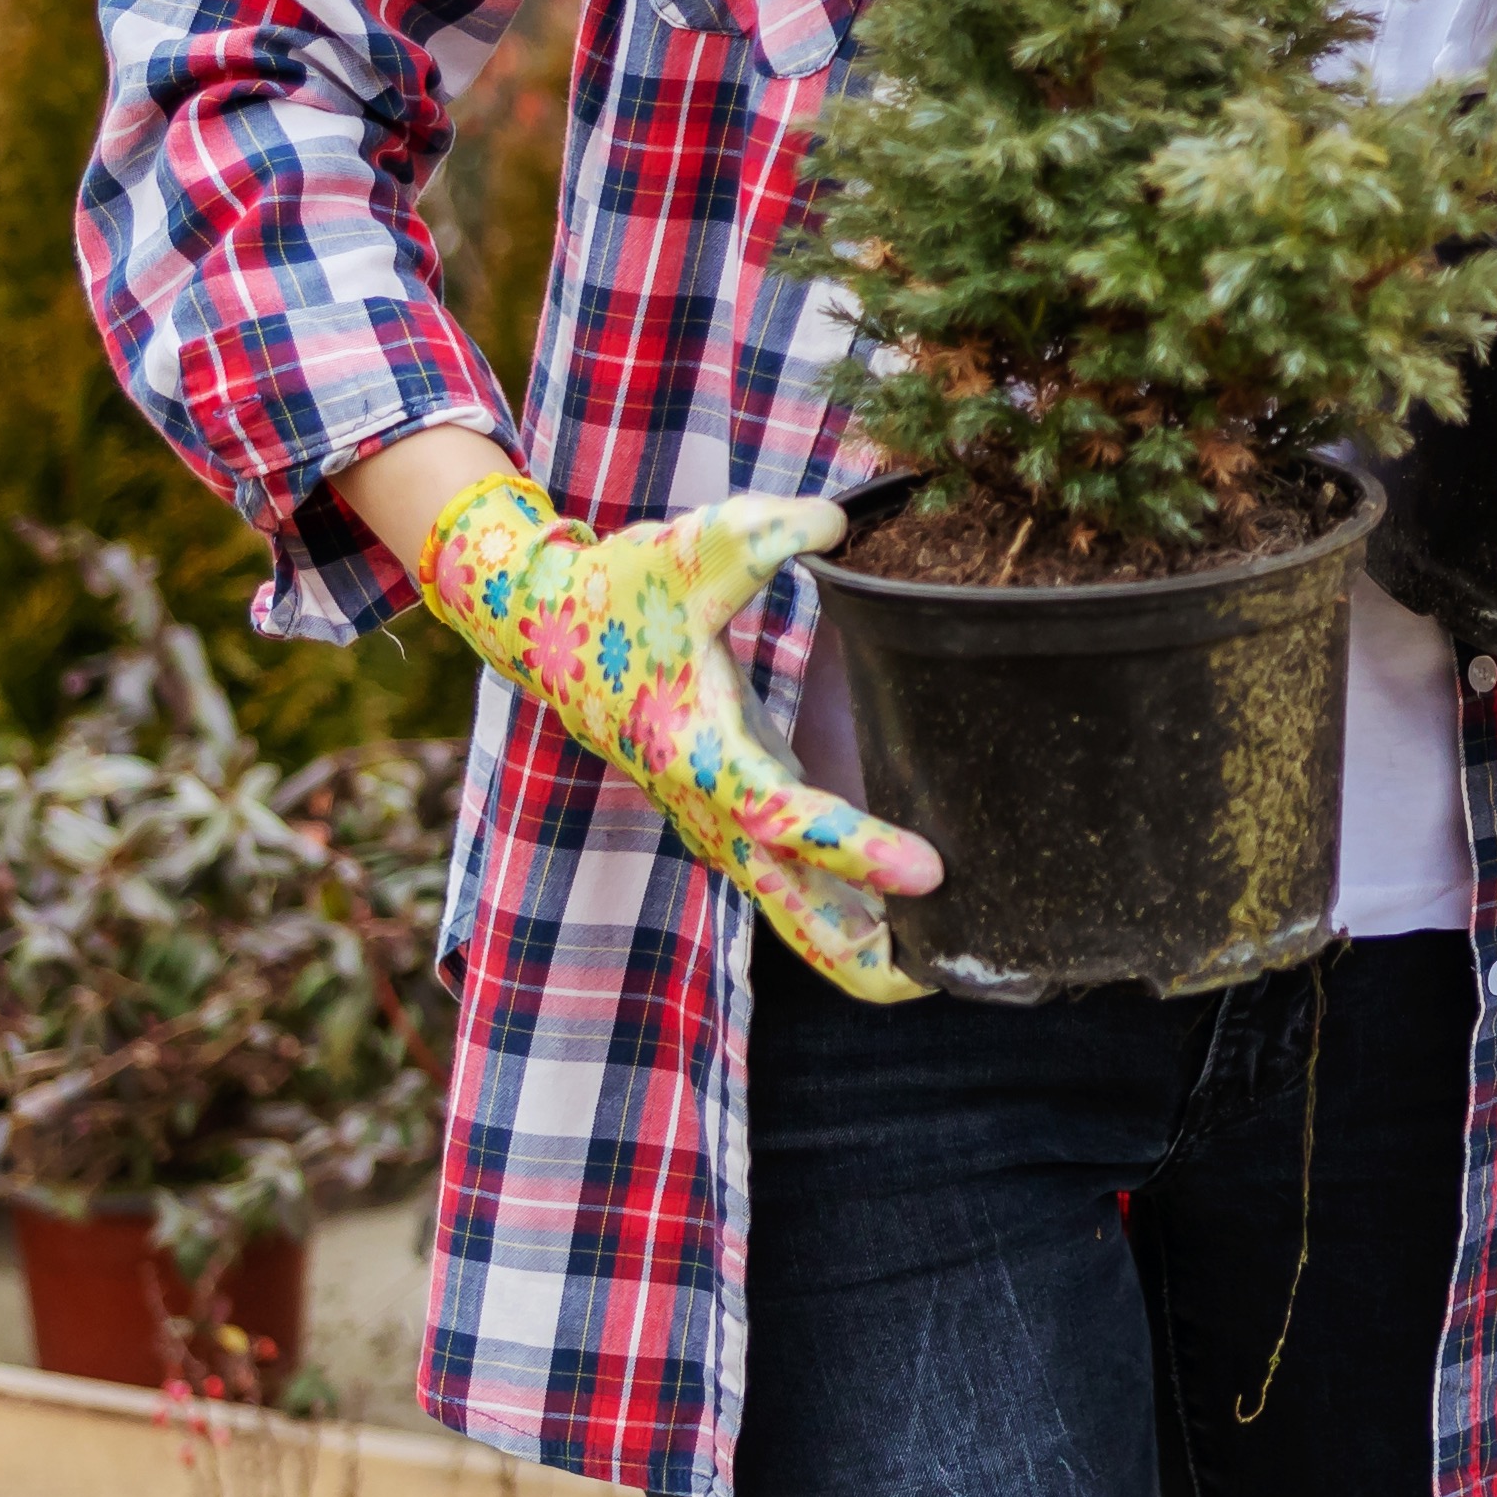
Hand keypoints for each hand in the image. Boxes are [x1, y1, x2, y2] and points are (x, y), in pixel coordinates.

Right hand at [419, 475, 939, 1001]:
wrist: (549, 627)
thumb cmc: (625, 590)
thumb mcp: (691, 549)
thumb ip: (761, 533)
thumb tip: (837, 517)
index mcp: (705, 754)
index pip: (790, 820)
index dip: (859, 847)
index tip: (932, 873)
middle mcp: (712, 806)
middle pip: (794, 908)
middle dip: (863, 954)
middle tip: (947, 979)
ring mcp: (720, 820)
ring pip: (792, 908)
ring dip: (858, 943)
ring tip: (947, 968)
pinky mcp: (730, 812)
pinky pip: (790, 878)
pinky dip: (840, 906)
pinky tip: (906, 915)